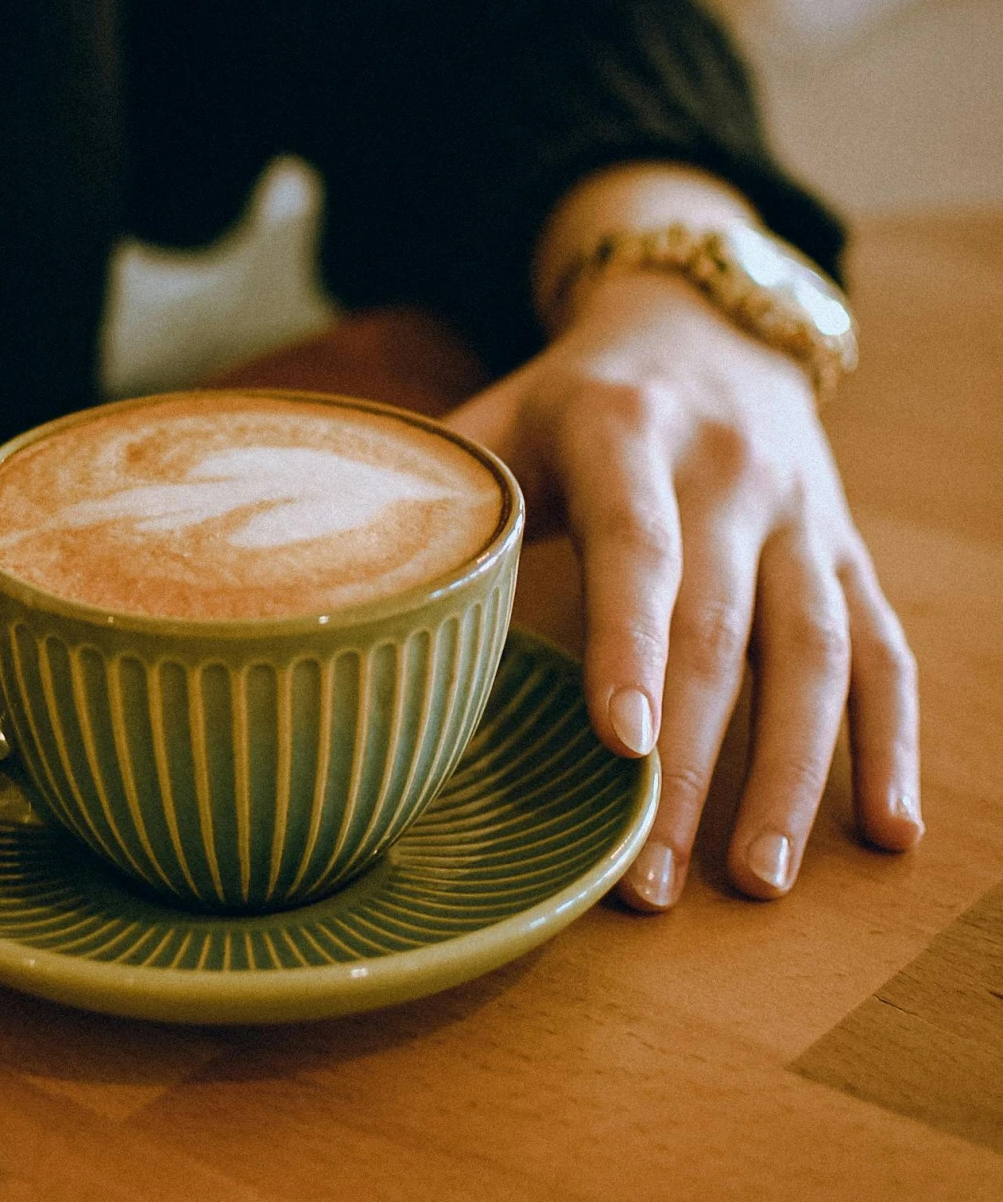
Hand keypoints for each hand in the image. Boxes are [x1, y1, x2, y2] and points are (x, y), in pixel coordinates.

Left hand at [446, 269, 920, 908]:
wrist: (707, 321)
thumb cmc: (575, 399)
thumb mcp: (502, 413)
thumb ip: (431, 492)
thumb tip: (311, 576)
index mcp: (627, 430)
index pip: (638, 543)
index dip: (630, 642)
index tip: (617, 742)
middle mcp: (731, 470)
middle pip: (723, 625)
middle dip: (690, 760)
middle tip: (653, 877)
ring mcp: (802, 516)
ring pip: (816, 652)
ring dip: (792, 773)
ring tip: (758, 881)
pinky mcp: (847, 554)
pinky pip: (884, 651)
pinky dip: (889, 743)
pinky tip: (885, 831)